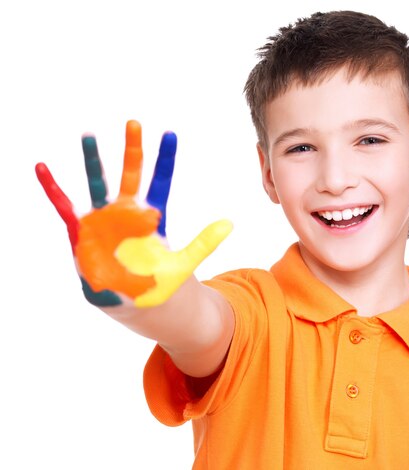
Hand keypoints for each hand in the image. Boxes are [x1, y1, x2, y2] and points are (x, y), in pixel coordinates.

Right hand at [36, 120, 231, 307]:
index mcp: (152, 217)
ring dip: (94, 161)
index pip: (161, 181)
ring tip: (89, 135)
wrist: (131, 304)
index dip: (165, 159)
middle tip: (134, 122)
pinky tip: (43, 167)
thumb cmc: (157, 283)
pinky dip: (54, 188)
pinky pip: (65, 207)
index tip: (170, 134)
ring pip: (98, 184)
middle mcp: (127, 213)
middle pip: (130, 175)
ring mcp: (104, 220)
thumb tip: (230, 223)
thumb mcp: (184, 264)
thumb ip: (204, 243)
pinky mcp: (83, 233)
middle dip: (133, 150)